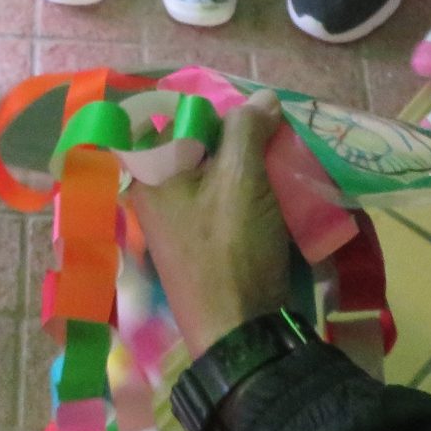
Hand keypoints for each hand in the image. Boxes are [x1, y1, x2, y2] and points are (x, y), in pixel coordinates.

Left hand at [128, 92, 294, 353]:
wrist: (241, 332)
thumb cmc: (231, 249)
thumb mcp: (241, 180)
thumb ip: (247, 130)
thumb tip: (263, 98)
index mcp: (149, 172)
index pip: (173, 116)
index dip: (212, 111)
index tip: (251, 117)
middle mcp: (154, 193)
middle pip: (195, 143)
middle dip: (235, 137)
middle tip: (274, 137)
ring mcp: (177, 221)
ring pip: (212, 173)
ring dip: (246, 165)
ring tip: (281, 162)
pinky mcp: (201, 243)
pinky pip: (220, 201)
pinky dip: (245, 192)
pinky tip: (276, 194)